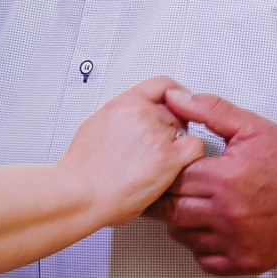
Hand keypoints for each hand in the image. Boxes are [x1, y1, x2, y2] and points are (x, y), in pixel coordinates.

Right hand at [59, 76, 206, 227]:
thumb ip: (120, 116)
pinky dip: (191, 158)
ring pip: (185, 131)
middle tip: (160, 148)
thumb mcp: (95, 125)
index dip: (175, 96)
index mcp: (125, 103)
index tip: (179, 104)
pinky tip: (177, 168)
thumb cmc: (83, 168)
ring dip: (178, 146)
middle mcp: (144, 114)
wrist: (81, 192)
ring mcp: (157, 134)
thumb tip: (128, 121)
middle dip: (172, 129)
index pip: (162, 86)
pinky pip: (195, 148)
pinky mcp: (169, 158)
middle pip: (176, 112)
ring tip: (159, 165)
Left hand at [158, 89, 276, 275]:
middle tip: (168, 192)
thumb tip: (175, 98)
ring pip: (184, 237)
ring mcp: (236, 241)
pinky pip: (205, 261)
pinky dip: (200, 248)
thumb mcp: (250, 127)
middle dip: (166, 200)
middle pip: (172, 210)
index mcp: (225, 178)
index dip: (167, 173)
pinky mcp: (245, 261)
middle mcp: (228, 213)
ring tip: (190, 207)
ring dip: (180, 224)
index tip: (168, 170)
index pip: (173, 178)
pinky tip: (208, 230)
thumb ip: (209, 110)